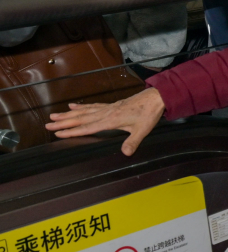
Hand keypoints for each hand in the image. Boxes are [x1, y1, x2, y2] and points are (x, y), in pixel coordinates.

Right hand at [46, 88, 164, 154]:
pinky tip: (73, 106)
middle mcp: (106, 113)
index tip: (58, 133)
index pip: (87, 127)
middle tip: (48, 124)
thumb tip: (126, 153)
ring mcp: (108, 108)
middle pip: (81, 118)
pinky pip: (92, 105)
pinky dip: (81, 106)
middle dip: (64, 122)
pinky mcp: (111, 105)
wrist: (155, 98)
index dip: (72, 131)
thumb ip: (133, 142)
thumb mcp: (142, 130)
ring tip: (54, 115)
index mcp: (111, 120)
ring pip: (84, 111)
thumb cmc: (148, 114)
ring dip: (68, 114)